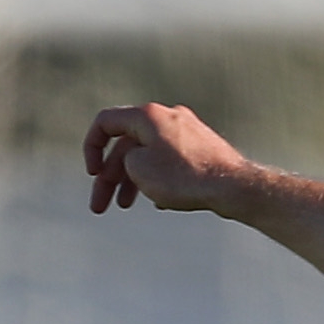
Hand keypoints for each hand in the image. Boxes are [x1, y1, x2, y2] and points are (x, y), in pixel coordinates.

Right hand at [85, 103, 252, 214]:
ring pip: (147, 153)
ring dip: (131, 179)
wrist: (232, 186)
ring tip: (125, 205)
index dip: (91, 148)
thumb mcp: (138, 169)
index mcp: (147, 115)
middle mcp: (167, 116)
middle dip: (109, 176)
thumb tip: (134, 158)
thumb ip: (124, 159)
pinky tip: (158, 201)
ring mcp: (186, 131)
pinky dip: (156, 178)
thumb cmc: (184, 177)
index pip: (105, 122)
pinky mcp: (201, 147)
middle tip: (100, 207)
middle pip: (126, 144)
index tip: (93, 174)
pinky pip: (168, 160)